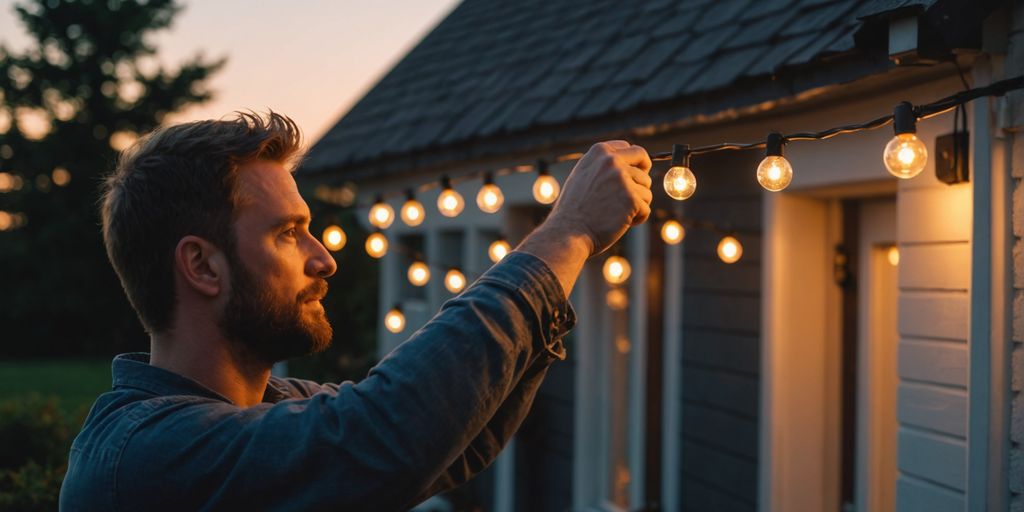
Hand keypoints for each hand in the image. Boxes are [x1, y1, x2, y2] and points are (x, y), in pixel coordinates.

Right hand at [545, 141, 652, 256]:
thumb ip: (603, 166)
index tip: (633, 178)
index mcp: (600, 152)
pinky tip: (620, 223)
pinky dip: (637, 219)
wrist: (567, 232)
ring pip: (646, 191)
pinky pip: (645, 209)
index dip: (638, 165)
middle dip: (640, 184)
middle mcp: (612, 161)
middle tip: (629, 199)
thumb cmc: (574, 209)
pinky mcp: (631, 199)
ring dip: (637, 205)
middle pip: (644, 168)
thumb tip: (628, 165)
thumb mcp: (583, 175)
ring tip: (617, 214)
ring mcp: (622, 179)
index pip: (634, 150)